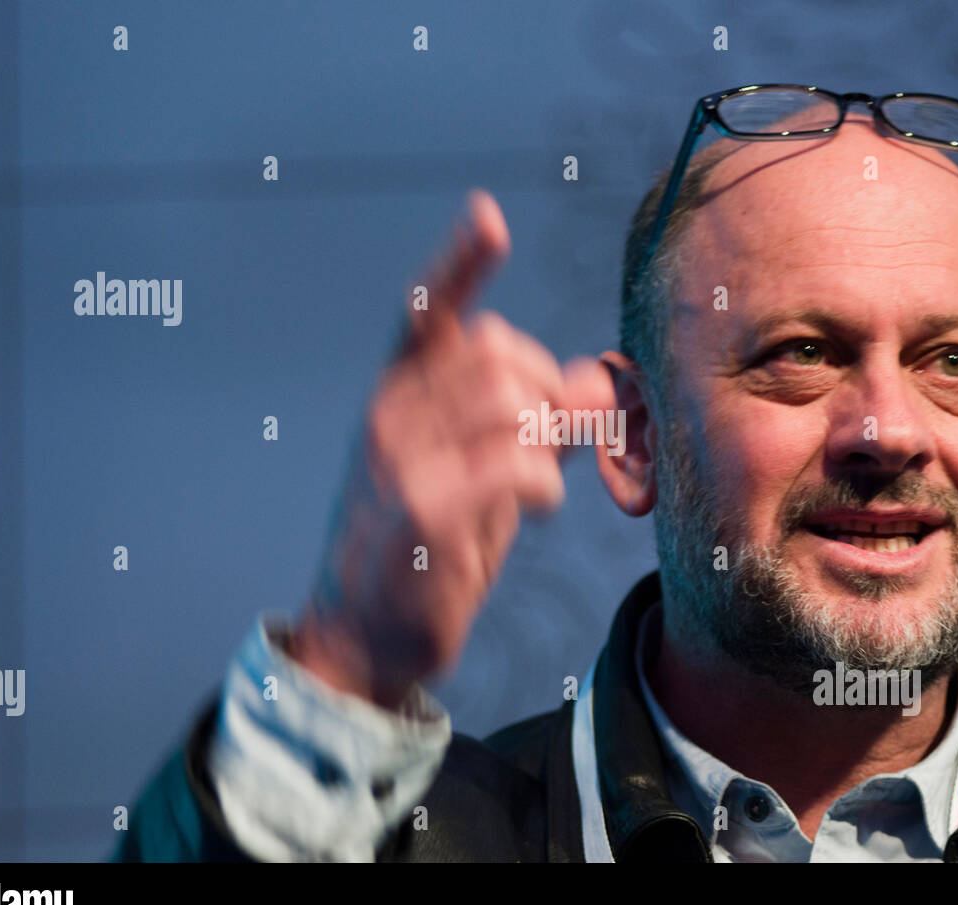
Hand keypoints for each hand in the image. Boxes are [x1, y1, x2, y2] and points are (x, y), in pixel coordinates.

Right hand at [289, 190, 613, 708]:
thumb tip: (594, 379)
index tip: (488, 218)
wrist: (362, 635)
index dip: (460, 263)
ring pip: (509, 401)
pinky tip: (534, 505)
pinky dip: (544, 482)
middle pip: (498, 352)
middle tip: (556, 437)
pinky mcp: (424, 509)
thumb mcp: (478, 473)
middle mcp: (389, 414)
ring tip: (538, 480)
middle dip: (546, 389)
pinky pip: (513, 463)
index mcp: (396, 396)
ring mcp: (400, 459)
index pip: (426, 311)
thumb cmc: (424, 547)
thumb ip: (530, 423)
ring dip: (548, 439)